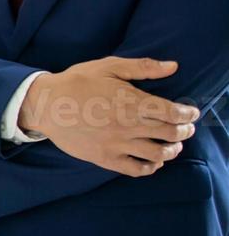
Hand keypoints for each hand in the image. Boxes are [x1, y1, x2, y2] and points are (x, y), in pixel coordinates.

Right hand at [20, 57, 196, 176]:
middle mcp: (128, 125)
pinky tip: (153, 161)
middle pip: (170, 134)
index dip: (188, 114)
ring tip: (173, 145)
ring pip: (158, 154)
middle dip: (184, 131)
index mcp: (131, 102)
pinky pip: (136, 169)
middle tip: (185, 128)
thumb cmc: (76, 82)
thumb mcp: (108, 66)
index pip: (173, 113)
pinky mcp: (105, 158)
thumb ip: (142, 67)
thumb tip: (173, 66)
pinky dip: (151, 167)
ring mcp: (117, 144)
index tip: (191, 113)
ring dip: (172, 150)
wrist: (45, 104)